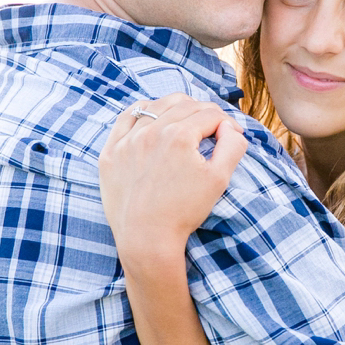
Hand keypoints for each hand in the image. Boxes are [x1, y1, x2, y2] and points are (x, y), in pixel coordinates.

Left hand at [98, 94, 247, 261]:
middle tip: (213, 128)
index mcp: (180, 136)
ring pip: (155, 106)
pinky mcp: (111, 152)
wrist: (147, 239)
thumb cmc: (184, 212)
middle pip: (184, 105)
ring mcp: (127, 141)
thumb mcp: (219, 180)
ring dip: (175, 109)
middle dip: (204, 112)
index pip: (210, 114)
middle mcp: (151, 131)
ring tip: (185, 122)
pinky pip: (126, 119)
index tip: (231, 135)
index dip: (226, 122)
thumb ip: (233, 146)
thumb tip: (230, 126)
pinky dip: (142, 113)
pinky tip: (152, 120)